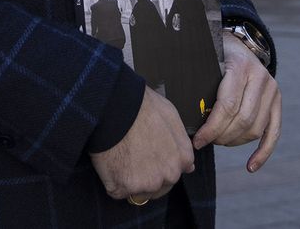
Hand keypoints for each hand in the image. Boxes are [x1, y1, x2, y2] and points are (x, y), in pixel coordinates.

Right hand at [90, 86, 194, 203]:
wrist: (117, 107)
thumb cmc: (143, 107)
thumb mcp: (172, 117)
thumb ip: (181, 144)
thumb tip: (188, 166)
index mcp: (182, 158)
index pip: (174, 173)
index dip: (159, 165)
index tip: (148, 157)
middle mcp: (169, 175)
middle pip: (158, 186)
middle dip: (146, 176)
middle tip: (132, 156)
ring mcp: (147, 184)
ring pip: (138, 192)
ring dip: (130, 181)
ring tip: (120, 157)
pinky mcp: (125, 188)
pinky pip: (118, 191)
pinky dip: (112, 181)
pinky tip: (110, 162)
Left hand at [192, 34, 281, 171]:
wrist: (239, 45)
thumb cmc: (215, 57)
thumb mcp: (205, 60)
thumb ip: (195, 79)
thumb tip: (178, 113)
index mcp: (240, 66)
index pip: (227, 106)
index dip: (211, 128)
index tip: (196, 140)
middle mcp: (260, 77)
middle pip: (242, 120)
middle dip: (221, 137)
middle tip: (205, 141)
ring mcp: (272, 90)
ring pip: (255, 129)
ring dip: (234, 142)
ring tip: (218, 141)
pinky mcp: (277, 101)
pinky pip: (274, 132)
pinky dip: (263, 152)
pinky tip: (251, 166)